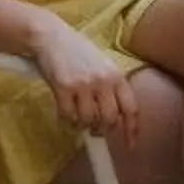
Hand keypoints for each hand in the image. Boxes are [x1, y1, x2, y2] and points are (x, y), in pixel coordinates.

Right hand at [29, 18, 140, 147]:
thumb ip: (112, 89)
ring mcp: (83, 84)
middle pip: (110, 120)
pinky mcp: (63, 87)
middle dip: (103, 130)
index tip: (129, 146)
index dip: (131, 130)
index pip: (131, 109)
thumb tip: (116, 121)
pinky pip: (69, 116)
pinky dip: (68, 121)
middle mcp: (103, 81)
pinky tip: (66, 113)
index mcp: (117, 76)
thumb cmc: (79, 53)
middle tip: (95, 129)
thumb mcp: (103, 66)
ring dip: (83, 125)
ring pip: (89, 121)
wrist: (52, 37)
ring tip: (78, 118)